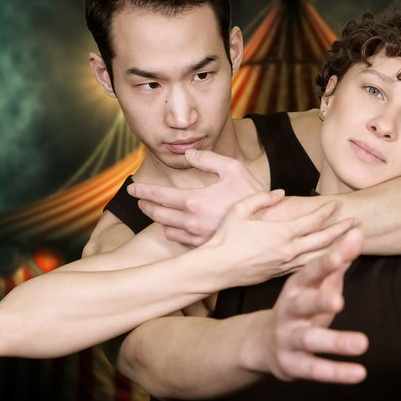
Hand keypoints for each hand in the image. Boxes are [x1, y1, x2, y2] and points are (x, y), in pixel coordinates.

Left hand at [128, 149, 264, 245]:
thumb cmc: (253, 194)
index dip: (141, 191)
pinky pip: (179, 240)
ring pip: (166, 228)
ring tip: (157, 211)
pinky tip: (175, 225)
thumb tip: (188, 153)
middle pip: (157, 214)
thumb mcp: (232, 168)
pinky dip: (173, 231)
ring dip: (159, 219)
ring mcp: (197, 237)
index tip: (131, 188)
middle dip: (145, 204)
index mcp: (194, 200)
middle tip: (140, 199)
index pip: (158, 195)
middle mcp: (191, 221)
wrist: (270, 224)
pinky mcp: (204, 247)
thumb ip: (207, 158)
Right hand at [203, 190, 358, 285]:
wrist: (215, 269)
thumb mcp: (240, 210)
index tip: (337, 205)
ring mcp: (286, 265)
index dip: (326, 212)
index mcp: (281, 233)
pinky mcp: (280, 275)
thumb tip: (281, 193)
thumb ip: (263, 198)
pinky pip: (307, 267)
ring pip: (319, 257)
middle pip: (323, 240)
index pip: (312, 221)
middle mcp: (288, 251)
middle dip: (341, 230)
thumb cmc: (225, 238)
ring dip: (337, 248)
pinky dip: (321, 262)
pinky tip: (329, 259)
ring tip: (351, 242)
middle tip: (357, 222)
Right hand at [242, 228, 368, 383]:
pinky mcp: (292, 365)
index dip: (326, 263)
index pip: (310, 273)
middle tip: (339, 301)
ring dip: (336, 341)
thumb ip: (337, 262)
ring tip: (362, 342)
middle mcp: (288, 312)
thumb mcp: (315, 286)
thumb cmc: (299, 309)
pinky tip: (359, 372)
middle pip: (303, 304)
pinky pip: (315, 369)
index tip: (344, 251)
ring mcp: (288, 339)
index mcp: (295, 289)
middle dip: (319, 301)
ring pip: (310, 340)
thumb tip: (358, 233)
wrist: (261, 344)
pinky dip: (337, 372)